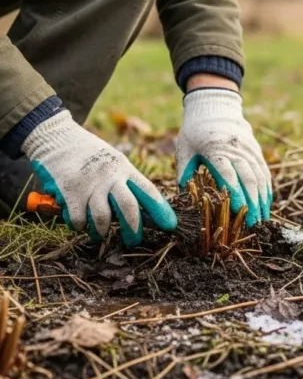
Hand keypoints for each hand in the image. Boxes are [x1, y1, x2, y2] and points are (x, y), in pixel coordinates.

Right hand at [22, 111, 177, 246]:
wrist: (56, 137)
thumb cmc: (89, 154)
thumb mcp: (113, 160)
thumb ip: (124, 181)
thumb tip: (141, 211)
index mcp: (124, 168)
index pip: (148, 191)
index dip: (161, 210)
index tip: (170, 225)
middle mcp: (109, 176)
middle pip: (128, 207)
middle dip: (133, 229)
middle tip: (133, 241)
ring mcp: (89, 183)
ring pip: (102, 218)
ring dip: (101, 231)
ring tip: (99, 233)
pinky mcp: (70, 191)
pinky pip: (79, 219)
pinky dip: (79, 226)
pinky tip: (79, 222)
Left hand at [176, 89, 271, 225]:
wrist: (214, 106)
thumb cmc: (195, 131)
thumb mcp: (184, 149)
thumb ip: (184, 173)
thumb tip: (182, 198)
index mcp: (215, 149)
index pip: (228, 174)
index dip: (235, 193)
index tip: (238, 211)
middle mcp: (235, 149)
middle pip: (248, 179)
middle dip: (252, 203)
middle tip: (253, 223)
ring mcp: (249, 149)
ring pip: (260, 177)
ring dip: (262, 199)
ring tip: (262, 218)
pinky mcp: (256, 150)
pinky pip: (264, 171)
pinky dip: (267, 189)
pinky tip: (266, 203)